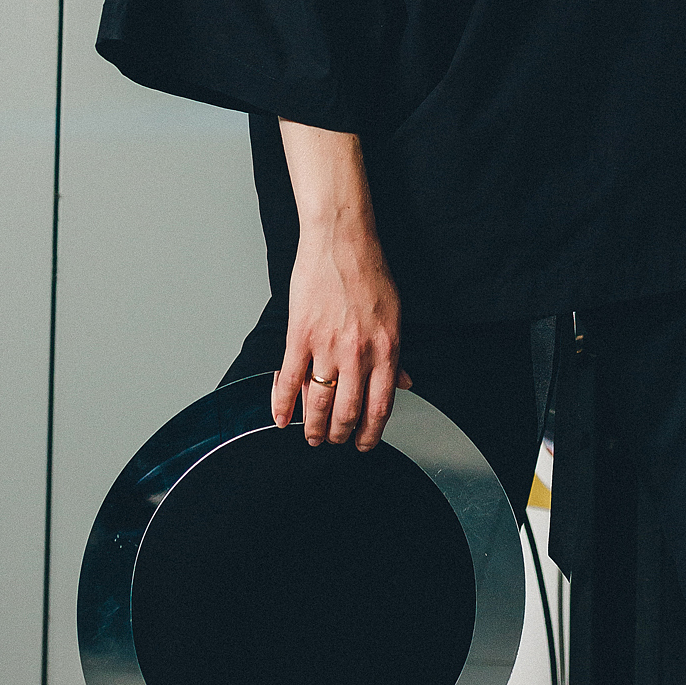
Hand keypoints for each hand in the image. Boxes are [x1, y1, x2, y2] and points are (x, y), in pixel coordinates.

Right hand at [271, 222, 412, 452]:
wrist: (342, 240)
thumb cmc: (370, 272)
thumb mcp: (395, 315)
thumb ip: (397, 355)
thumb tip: (405, 383)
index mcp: (387, 349)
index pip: (380, 407)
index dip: (371, 434)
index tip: (364, 444)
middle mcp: (358, 353)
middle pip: (347, 412)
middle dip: (340, 435)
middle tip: (333, 441)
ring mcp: (327, 345)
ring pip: (318, 403)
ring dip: (313, 427)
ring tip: (311, 436)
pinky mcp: (300, 335)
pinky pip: (290, 380)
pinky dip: (282, 404)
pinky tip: (280, 419)